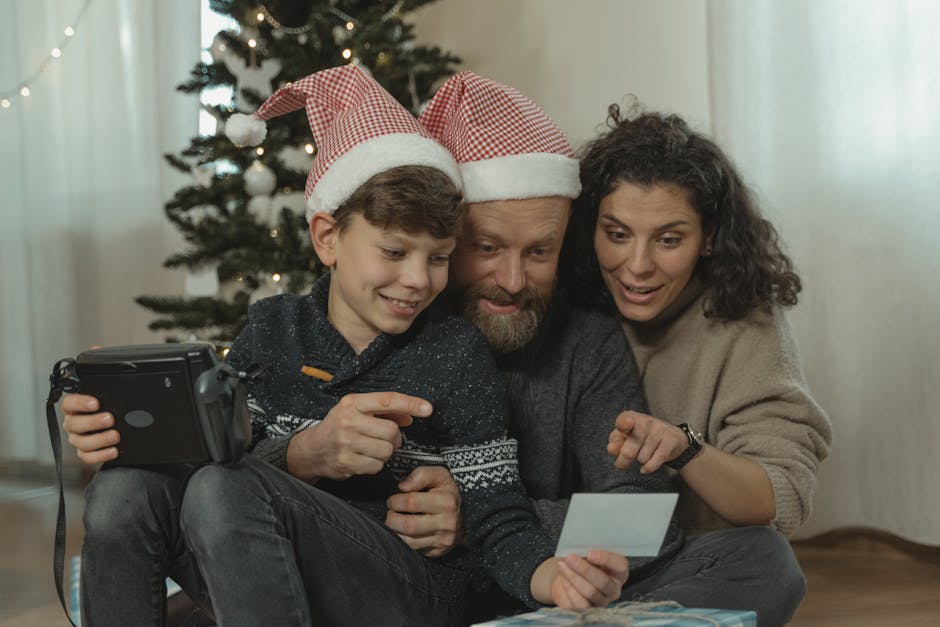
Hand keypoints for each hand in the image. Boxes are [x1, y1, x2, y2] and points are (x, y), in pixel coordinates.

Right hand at [60, 394, 119, 464]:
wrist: (118, 432)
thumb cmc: (109, 411)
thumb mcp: (107, 402)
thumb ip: (107, 399)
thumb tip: (118, 395)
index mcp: (74, 408)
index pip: (69, 403)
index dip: (80, 403)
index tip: (95, 403)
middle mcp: (73, 424)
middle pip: (74, 424)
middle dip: (93, 422)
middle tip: (110, 419)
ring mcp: (77, 439)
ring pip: (81, 442)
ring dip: (100, 439)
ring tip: (115, 436)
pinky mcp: (85, 453)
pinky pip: (88, 457)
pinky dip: (101, 455)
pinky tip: (113, 451)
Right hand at [286, 392, 431, 481]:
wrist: (311, 450)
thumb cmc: (340, 426)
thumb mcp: (358, 411)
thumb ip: (385, 411)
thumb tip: (412, 415)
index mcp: (352, 403)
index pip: (387, 400)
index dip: (410, 403)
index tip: (428, 409)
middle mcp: (348, 420)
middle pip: (391, 431)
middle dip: (395, 437)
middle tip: (386, 438)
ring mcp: (346, 443)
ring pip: (387, 450)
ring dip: (385, 452)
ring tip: (372, 449)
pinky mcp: (346, 463)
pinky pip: (377, 466)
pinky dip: (376, 464)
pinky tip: (364, 459)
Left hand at [385, 465, 461, 557]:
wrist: (463, 514)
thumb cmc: (445, 492)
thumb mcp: (439, 475)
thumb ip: (421, 475)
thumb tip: (402, 486)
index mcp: (447, 502)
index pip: (412, 503)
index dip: (396, 501)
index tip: (393, 500)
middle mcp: (447, 523)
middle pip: (409, 526)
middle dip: (392, 518)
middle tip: (391, 512)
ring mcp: (443, 540)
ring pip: (408, 542)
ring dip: (394, 531)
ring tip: (395, 521)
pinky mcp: (438, 552)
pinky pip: (412, 550)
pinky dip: (402, 541)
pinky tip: (402, 531)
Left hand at [532, 552, 628, 607]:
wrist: (568, 576)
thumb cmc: (582, 561)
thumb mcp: (587, 553)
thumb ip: (588, 550)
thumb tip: (580, 546)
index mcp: (619, 572)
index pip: (620, 565)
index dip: (606, 559)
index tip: (589, 553)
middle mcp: (613, 589)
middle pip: (604, 582)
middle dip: (585, 569)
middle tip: (570, 558)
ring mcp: (602, 601)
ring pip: (591, 593)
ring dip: (574, 577)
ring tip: (563, 565)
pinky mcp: (588, 610)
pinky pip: (580, 604)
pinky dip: (570, 590)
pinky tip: (564, 579)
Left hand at [607, 411, 686, 473]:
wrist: (670, 438)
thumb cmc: (640, 437)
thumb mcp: (625, 437)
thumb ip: (615, 443)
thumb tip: (611, 449)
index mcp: (629, 417)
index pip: (623, 421)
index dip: (624, 424)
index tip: (627, 424)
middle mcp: (645, 421)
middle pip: (628, 450)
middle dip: (623, 461)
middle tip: (623, 462)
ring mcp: (659, 429)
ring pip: (642, 458)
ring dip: (641, 460)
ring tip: (645, 452)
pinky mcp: (670, 440)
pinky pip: (655, 462)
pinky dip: (649, 467)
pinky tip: (646, 467)